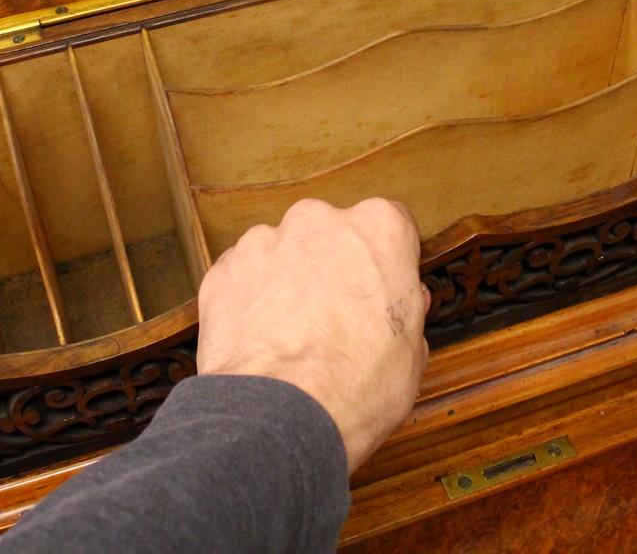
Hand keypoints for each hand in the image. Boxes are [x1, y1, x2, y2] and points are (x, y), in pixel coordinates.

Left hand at [195, 197, 430, 472]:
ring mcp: (265, 241)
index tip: (383, 290)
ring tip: (294, 337)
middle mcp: (319, 220)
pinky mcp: (224, 269)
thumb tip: (405, 303)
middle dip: (333, 267)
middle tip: (337, 318)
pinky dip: (252, 301)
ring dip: (289, 282)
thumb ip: (407, 312)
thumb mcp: (412, 354)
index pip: (391, 226)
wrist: (277, 415)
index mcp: (377, 229)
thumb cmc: (354, 387)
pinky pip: (244, 277)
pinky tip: (263, 342)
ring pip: (284, 253)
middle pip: (332, 234)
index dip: (387, 263)